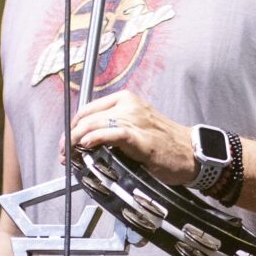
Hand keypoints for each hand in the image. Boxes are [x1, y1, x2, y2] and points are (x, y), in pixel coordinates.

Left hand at [69, 92, 194, 183]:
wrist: (191, 153)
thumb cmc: (164, 143)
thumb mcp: (136, 126)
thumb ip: (113, 128)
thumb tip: (85, 141)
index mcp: (125, 99)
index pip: (87, 110)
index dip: (71, 127)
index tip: (67, 142)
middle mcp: (128, 105)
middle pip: (86, 118)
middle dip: (69, 137)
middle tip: (64, 153)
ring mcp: (134, 119)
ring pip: (93, 125)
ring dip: (76, 141)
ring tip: (70, 155)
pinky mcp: (140, 137)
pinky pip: (112, 134)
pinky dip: (94, 139)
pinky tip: (85, 145)